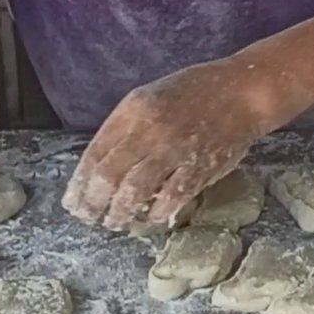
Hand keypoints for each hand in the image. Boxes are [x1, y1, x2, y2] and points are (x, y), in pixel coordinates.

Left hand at [63, 56, 282, 229]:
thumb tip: (99, 168)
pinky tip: (150, 218)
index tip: (72, 201)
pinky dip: (157, 212)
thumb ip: (124, 129)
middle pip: (109, 176)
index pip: (95, 154)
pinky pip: (171, 198)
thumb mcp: (149, 98)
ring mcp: (175, 150)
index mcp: (133, 110)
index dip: (80, 183)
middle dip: (94, 203)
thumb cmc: (192, 94)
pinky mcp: (199, 168)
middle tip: (89, 218)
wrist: (241, 92)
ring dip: (120, 213)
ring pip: (135, 191)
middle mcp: (150, 129)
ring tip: (115, 222)